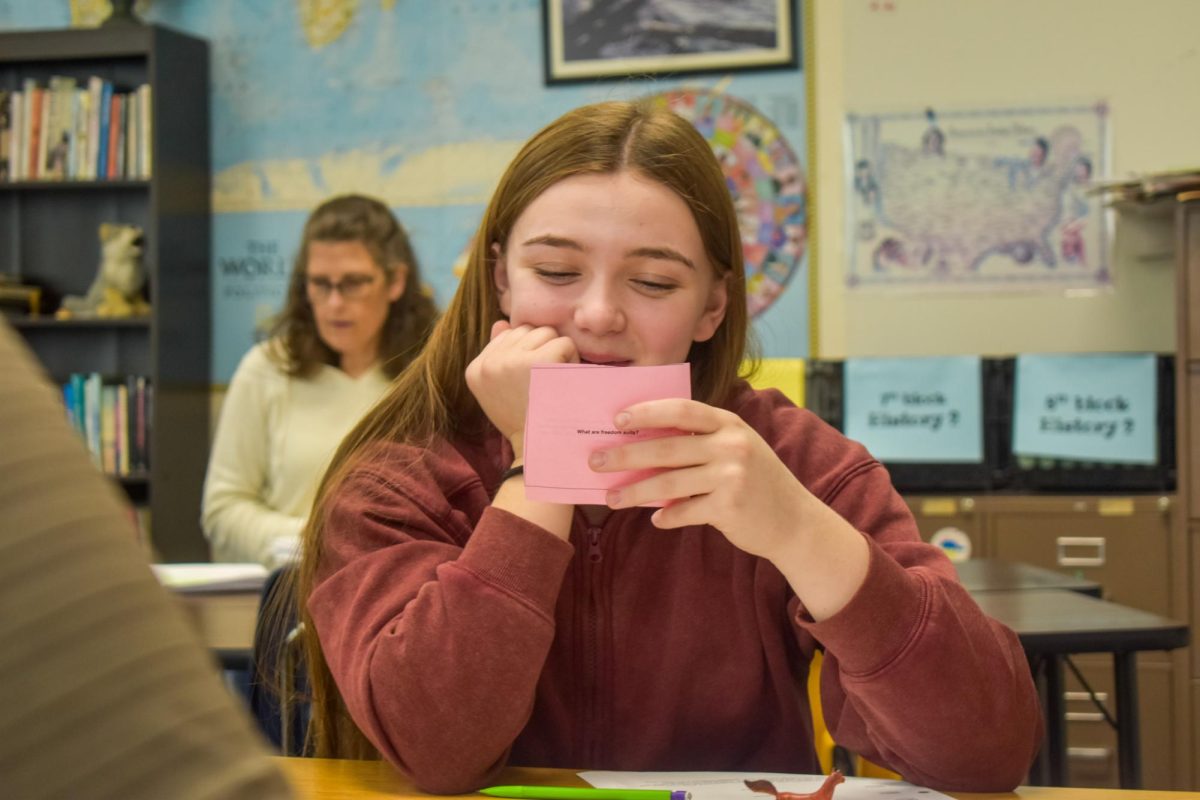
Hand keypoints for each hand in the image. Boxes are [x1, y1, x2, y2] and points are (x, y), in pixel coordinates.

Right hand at [465, 321, 576, 454]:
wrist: (537, 450)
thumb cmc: (525, 422)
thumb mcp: (501, 392)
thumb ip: (499, 355)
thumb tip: (502, 323)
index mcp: (475, 369)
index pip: (507, 335)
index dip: (527, 352)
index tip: (530, 380)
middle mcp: (488, 363)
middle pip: (526, 330)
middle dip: (542, 348)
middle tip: (546, 380)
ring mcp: (510, 361)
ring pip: (546, 333)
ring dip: (558, 352)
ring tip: (554, 381)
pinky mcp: (536, 362)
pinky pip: (564, 344)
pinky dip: (571, 360)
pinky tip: (565, 381)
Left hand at [589, 398, 810, 561]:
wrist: (794, 520)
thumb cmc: (755, 480)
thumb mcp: (735, 448)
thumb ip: (699, 441)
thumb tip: (641, 443)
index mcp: (728, 424)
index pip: (681, 410)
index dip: (647, 412)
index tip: (616, 419)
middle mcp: (731, 446)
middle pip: (666, 449)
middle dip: (625, 455)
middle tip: (596, 460)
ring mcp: (731, 477)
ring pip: (668, 484)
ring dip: (634, 492)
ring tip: (610, 497)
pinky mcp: (730, 508)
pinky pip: (684, 512)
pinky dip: (666, 517)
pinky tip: (654, 520)